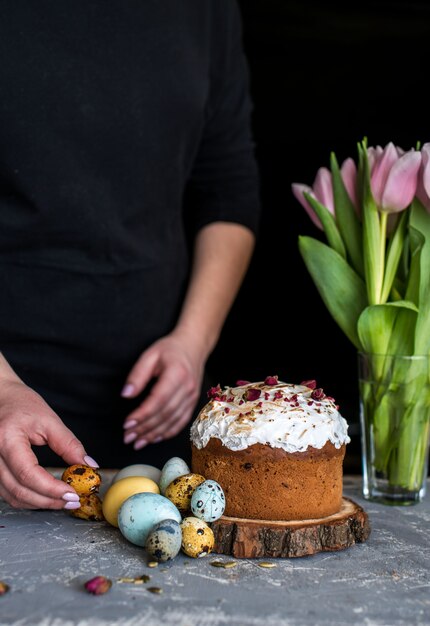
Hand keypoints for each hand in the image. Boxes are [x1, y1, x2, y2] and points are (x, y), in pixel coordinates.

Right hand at [0, 379, 96, 508]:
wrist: (1, 398)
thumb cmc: (22, 404)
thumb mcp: (50, 420)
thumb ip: (69, 445)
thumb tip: (89, 465)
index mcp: (7, 438)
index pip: (28, 474)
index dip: (51, 488)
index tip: (72, 493)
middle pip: (20, 490)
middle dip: (49, 500)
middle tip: (72, 500)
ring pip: (12, 497)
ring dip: (39, 503)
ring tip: (63, 500)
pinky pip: (8, 494)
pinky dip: (28, 499)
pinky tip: (46, 496)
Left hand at [121, 331, 204, 448]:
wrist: (194, 346)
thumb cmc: (169, 349)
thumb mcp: (150, 355)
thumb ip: (138, 374)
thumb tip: (126, 394)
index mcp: (177, 374)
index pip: (158, 400)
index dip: (142, 414)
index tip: (127, 424)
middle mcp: (187, 388)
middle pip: (165, 414)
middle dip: (145, 428)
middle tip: (127, 437)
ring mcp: (192, 397)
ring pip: (173, 422)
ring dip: (154, 434)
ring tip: (137, 442)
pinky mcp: (193, 403)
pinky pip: (181, 423)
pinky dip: (167, 433)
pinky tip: (154, 438)